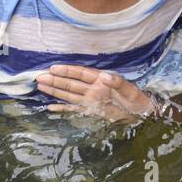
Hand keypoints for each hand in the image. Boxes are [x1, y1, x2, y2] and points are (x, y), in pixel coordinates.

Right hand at [35, 65, 155, 120]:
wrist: (141, 114)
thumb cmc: (137, 99)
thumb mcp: (130, 90)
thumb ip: (118, 82)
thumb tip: (105, 76)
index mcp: (101, 81)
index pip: (81, 74)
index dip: (67, 71)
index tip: (54, 68)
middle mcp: (93, 88)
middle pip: (71, 83)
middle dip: (56, 80)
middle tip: (39, 77)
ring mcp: (91, 99)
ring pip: (69, 94)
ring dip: (56, 90)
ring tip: (41, 85)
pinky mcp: (91, 110)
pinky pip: (74, 108)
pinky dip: (63, 108)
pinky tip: (51, 107)